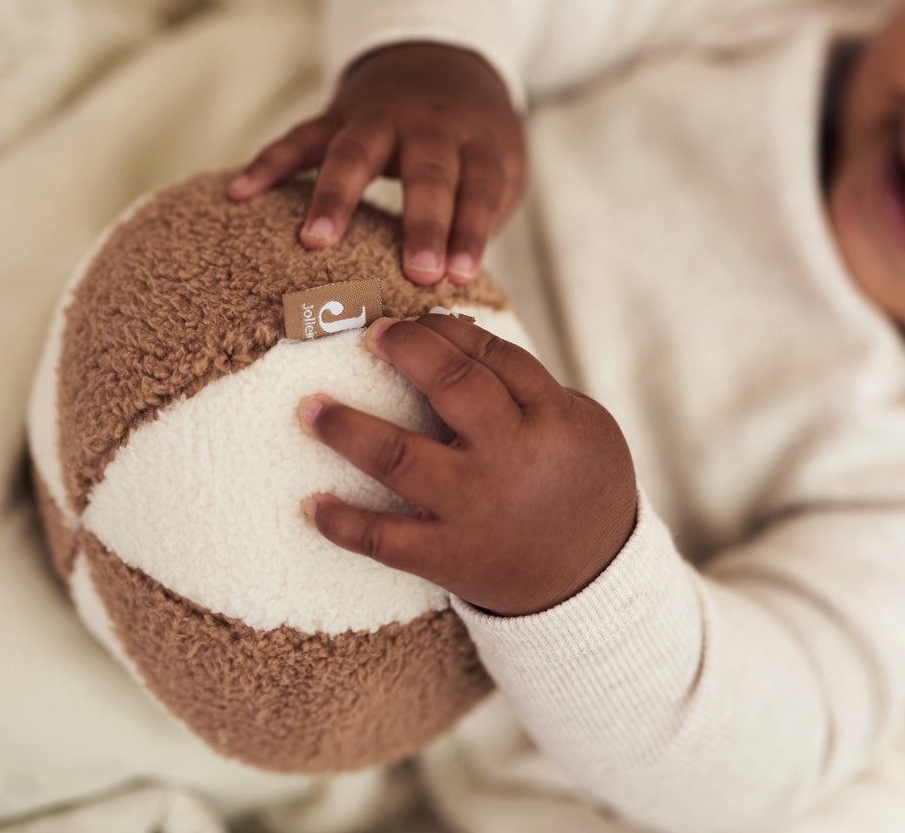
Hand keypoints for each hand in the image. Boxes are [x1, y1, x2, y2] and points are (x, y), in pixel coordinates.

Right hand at [230, 42, 526, 284]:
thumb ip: (483, 216)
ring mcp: (379, 118)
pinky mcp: (337, 116)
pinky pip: (299, 138)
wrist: (441, 59)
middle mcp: (429, 126)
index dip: (472, 232)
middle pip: (428, 173)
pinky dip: (269, 163)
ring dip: (336, 196)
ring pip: (355, 152)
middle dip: (425, 224)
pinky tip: (240, 193)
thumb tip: (458, 283)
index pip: (480, 188)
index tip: (461, 276)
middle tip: (420, 272)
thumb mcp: (502, 165)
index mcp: (477, 142)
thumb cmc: (474, 138)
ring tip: (314, 242)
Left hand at [298, 313, 637, 615]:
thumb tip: (449, 342)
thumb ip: (527, 388)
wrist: (593, 582)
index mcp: (551, 418)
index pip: (492, 355)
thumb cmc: (582, 488)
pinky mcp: (450, 556)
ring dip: (347, 428)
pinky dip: (342, 523)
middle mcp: (512, 457)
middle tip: (371, 337)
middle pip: (451, 385)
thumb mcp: (582, 425)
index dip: (446, 330)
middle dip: (406, 350)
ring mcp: (476, 507)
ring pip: (399, 457)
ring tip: (312, 410)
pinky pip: (383, 538)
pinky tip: (313, 504)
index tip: (413, 322)